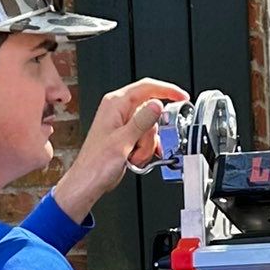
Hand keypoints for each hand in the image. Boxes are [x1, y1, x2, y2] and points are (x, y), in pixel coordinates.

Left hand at [55, 78, 185, 221]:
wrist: (88, 183)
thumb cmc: (96, 164)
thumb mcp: (123, 141)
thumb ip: (142, 121)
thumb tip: (157, 105)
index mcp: (114, 104)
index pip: (146, 87)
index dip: (167, 90)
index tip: (181, 97)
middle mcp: (118, 111)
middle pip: (151, 111)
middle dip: (150, 133)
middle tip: (141, 145)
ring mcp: (122, 124)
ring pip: (150, 128)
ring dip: (146, 145)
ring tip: (133, 155)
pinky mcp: (126, 137)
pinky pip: (145, 138)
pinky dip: (145, 149)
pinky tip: (135, 158)